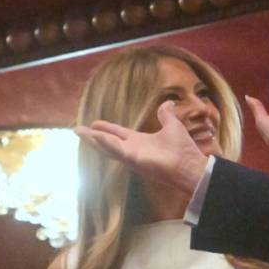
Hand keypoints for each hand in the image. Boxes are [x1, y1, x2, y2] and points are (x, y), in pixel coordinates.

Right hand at [75, 101, 207, 195]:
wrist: (190, 165)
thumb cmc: (183, 149)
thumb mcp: (172, 126)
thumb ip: (166, 115)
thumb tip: (168, 103)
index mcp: (140, 141)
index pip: (118, 134)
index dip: (106, 129)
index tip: (94, 122)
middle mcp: (133, 149)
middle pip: (108, 142)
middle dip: (93, 137)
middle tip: (78, 129)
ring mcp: (131, 156)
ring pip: (108, 147)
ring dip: (94, 140)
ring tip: (80, 132)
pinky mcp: (134, 160)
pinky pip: (117, 151)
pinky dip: (107, 144)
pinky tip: (96, 136)